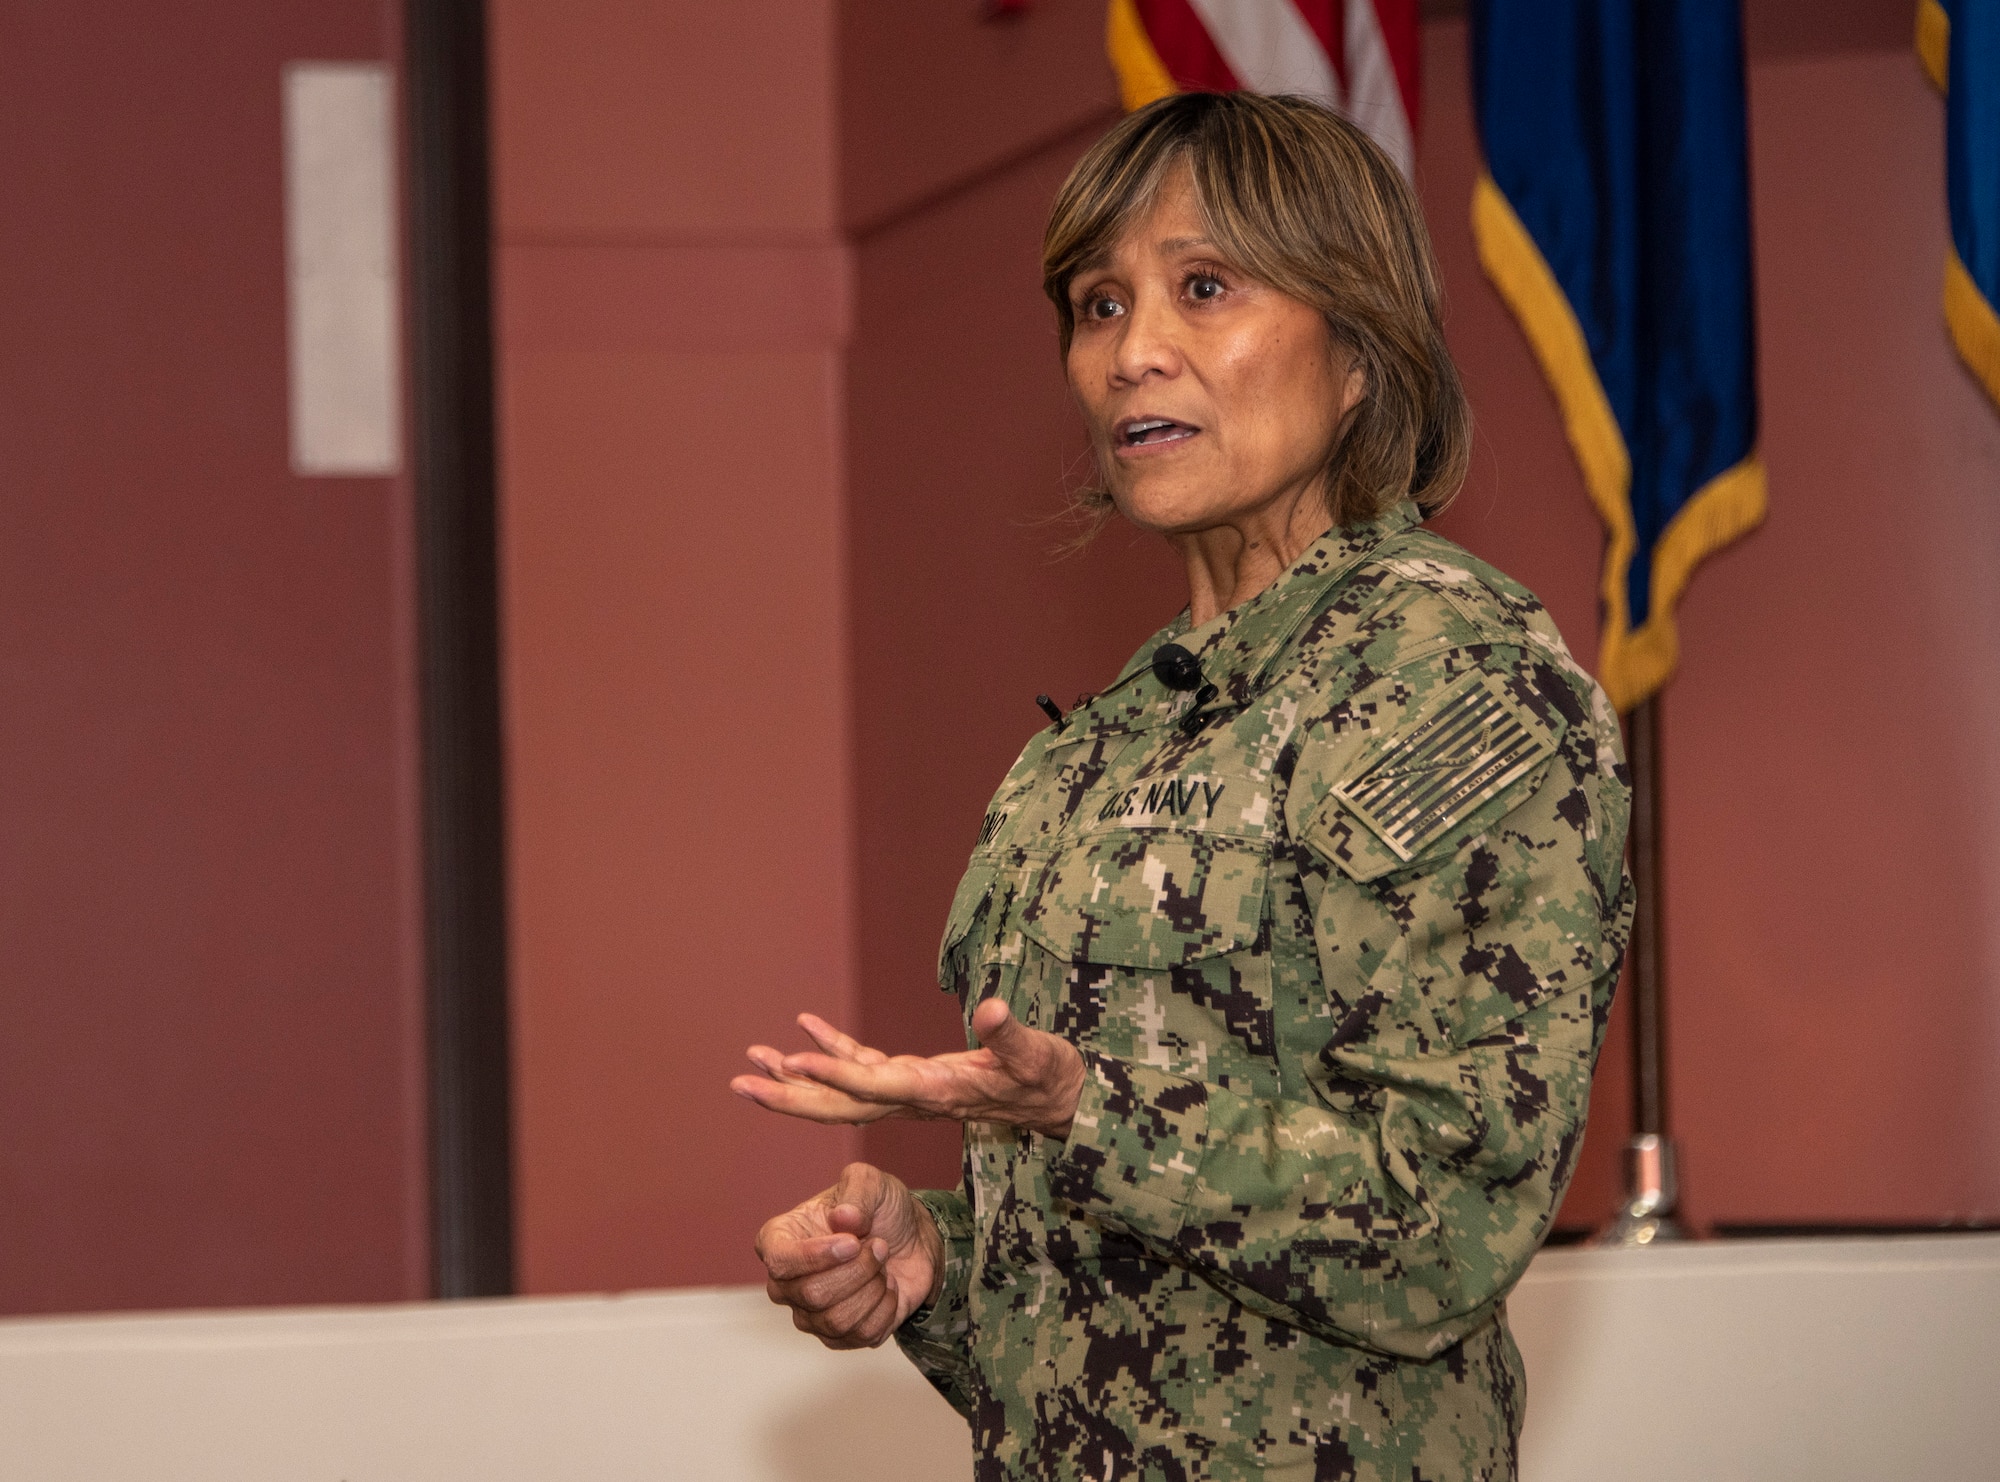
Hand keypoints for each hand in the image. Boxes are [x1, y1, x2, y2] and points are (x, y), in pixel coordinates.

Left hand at [731, 998, 1086, 1138]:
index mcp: (937, 1092)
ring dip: (797, 1079)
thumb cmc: (1052, 1079)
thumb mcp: (1038, 1055)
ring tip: (753, 1060)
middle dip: (790, 1097)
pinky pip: (865, 1068)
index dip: (832, 1076)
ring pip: (843, 1091)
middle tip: (740, 1084)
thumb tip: (991, 1009)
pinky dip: (833, 1051)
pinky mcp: (918, 1079)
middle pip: (840, 1105)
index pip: (874, 1087)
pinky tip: (807, 1025)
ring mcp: (912, 1092)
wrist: (1062, 1105)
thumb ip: (1011, 1036)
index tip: (791, 1064)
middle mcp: (915, 1098)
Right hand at [755, 1162, 941, 1348]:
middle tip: (880, 1246)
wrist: (912, 1240)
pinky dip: (886, 1308)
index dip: (815, 1256)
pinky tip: (887, 1288)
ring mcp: (809, 1313)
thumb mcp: (871, 1182)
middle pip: (811, 1294)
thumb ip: (858, 1190)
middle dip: (859, 1270)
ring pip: (836, 1320)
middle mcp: (786, 1282)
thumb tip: (842, 1218)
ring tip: (882, 1266)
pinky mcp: (838, 1337)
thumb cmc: (880, 1208)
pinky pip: (861, 1335)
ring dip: (873, 1289)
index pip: (779, 1261)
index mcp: (780, 1239)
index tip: (852, 1242)